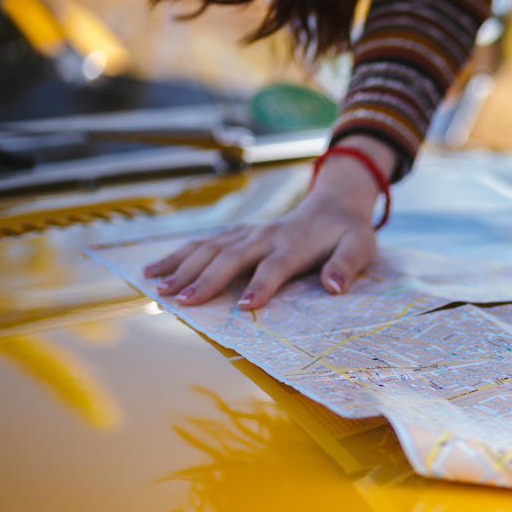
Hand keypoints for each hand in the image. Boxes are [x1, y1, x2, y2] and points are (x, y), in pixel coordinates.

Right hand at [143, 139, 390, 308]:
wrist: (333, 203)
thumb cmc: (348, 233)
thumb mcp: (360, 247)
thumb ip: (346, 265)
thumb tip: (334, 286)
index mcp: (295, 243)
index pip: (275, 266)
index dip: (261, 286)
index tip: (244, 307)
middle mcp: (266, 236)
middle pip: (232, 257)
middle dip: (206, 278)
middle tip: (182, 301)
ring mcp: (248, 232)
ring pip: (210, 248)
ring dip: (183, 267)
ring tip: (159, 289)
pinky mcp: (236, 233)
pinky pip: (203, 243)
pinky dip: (177, 255)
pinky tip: (152, 269)